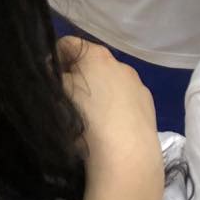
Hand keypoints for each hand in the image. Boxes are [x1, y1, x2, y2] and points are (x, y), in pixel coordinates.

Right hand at [58, 38, 161, 174]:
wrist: (126, 156)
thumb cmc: (85, 119)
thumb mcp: (55, 95)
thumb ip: (51, 77)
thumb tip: (53, 72)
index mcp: (95, 54)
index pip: (67, 43)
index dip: (53, 59)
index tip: (50, 80)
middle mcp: (119, 63)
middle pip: (90, 62)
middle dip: (78, 76)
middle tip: (68, 99)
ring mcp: (138, 84)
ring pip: (110, 80)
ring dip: (98, 91)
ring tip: (92, 117)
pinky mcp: (149, 105)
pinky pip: (126, 98)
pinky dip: (116, 105)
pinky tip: (112, 126)